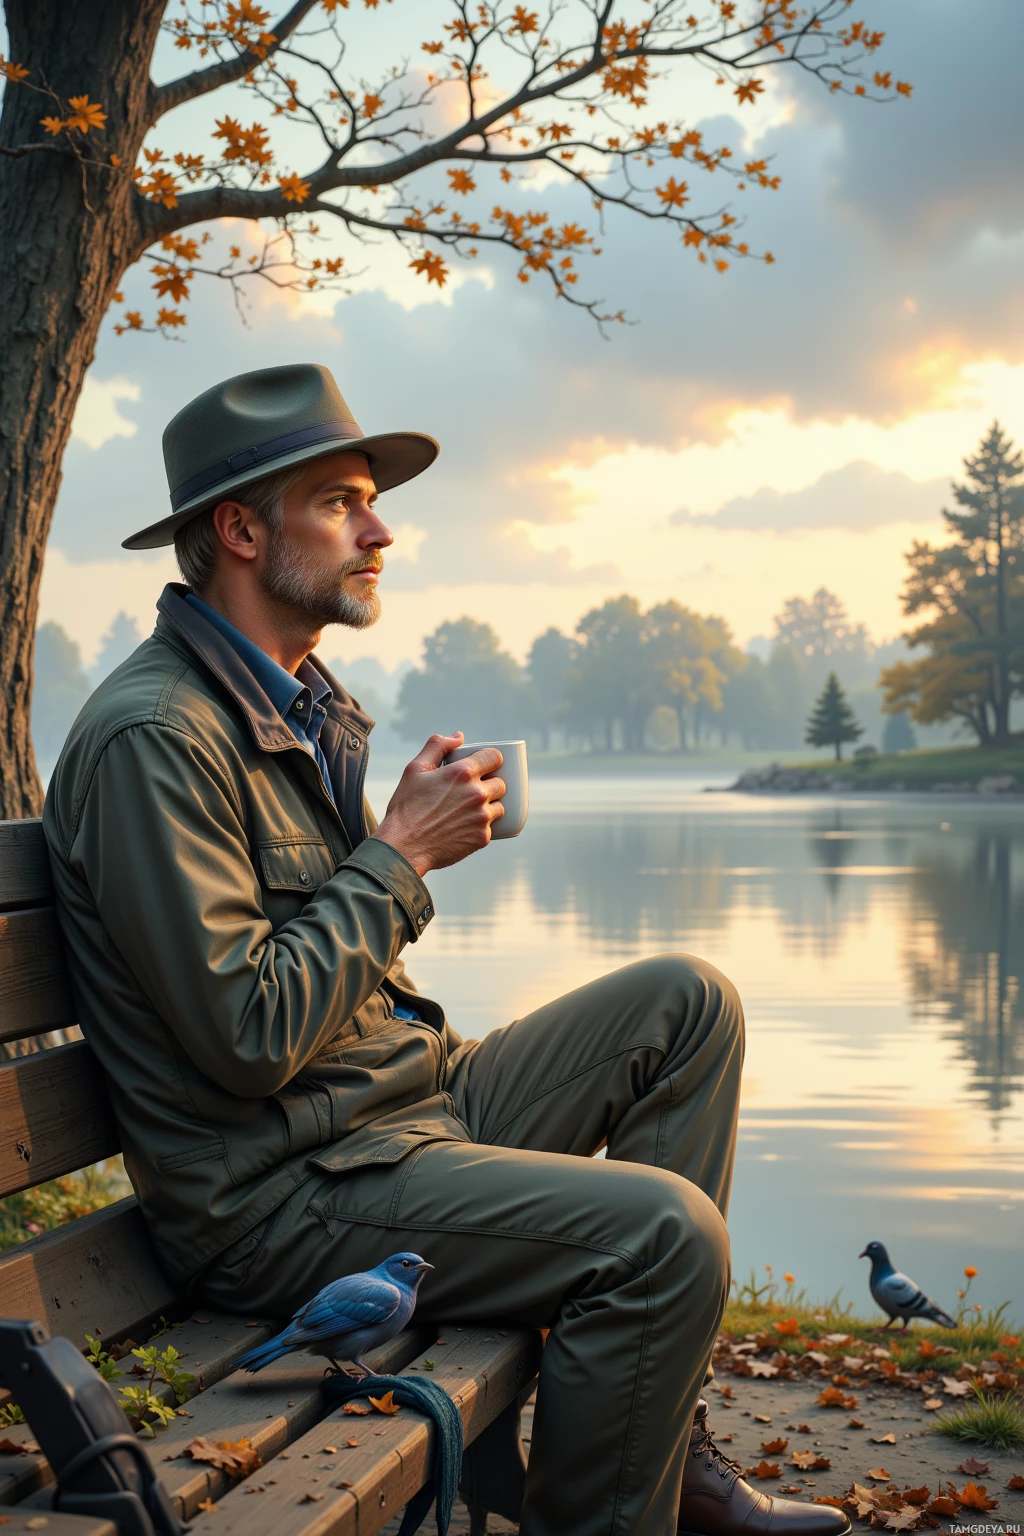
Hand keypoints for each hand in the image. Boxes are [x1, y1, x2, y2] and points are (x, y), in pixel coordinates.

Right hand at [372, 733, 505, 877]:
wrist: (402, 847)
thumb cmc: (406, 808)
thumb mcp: (415, 770)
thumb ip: (437, 746)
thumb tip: (459, 737)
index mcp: (462, 773)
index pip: (495, 757)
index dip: (491, 760)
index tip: (485, 766)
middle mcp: (477, 794)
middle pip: (501, 783)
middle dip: (490, 785)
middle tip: (472, 792)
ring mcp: (482, 818)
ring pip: (500, 807)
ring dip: (490, 807)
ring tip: (470, 811)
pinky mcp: (482, 838)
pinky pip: (492, 828)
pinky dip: (482, 827)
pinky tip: (465, 828)